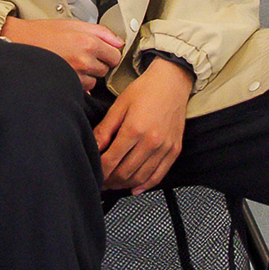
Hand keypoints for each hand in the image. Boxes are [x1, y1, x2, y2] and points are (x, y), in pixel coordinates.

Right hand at [0, 16, 123, 89]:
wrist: (17, 44)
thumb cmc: (41, 33)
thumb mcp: (73, 24)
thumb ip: (100, 31)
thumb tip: (118, 41)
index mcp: (88, 42)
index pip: (115, 55)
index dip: (109, 54)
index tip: (102, 52)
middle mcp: (84, 60)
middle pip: (106, 69)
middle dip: (97, 63)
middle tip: (81, 55)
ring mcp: (75, 75)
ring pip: (94, 81)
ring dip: (87, 75)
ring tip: (71, 64)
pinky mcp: (66, 85)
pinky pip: (82, 89)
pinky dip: (77, 83)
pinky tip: (66, 72)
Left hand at [94, 57, 193, 193]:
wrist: (172, 82)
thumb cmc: (145, 90)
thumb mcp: (118, 106)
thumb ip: (105, 130)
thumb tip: (94, 148)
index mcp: (134, 129)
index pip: (111, 160)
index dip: (100, 171)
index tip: (93, 174)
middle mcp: (151, 141)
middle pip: (126, 172)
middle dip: (110, 181)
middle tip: (101, 182)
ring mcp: (165, 148)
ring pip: (141, 177)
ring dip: (125, 184)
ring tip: (114, 184)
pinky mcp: (174, 150)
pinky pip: (159, 175)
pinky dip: (146, 185)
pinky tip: (135, 187)